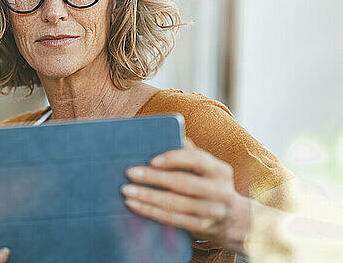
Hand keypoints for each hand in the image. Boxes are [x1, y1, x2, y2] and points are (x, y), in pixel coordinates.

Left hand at [121, 138, 249, 253]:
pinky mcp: (201, 227)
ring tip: (127, 190)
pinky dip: (151, 212)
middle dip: (154, 178)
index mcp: (220, 170)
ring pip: (175, 204)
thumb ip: (189, 152)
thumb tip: (169, 133)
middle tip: (130, 173)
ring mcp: (212, 212)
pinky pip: (172, 220)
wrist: (233, 220)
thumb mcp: (207, 168)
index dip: (174, 158)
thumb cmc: (209, 184)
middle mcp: (219, 191)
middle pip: (183, 183)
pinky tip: (134, 204)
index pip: (197, 160)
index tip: (152, 160)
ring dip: (148, 197)